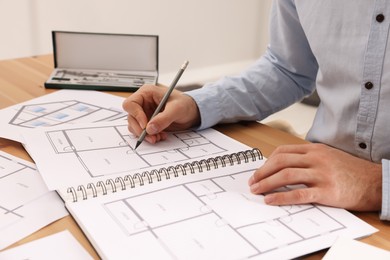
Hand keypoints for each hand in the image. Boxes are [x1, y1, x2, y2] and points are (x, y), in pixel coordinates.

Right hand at [122, 85, 199, 143]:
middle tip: (151, 137)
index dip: (136, 115)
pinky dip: (149, 136)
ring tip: (158, 137)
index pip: (131, 104)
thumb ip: (163, 118)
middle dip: (140, 129)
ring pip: (135, 126)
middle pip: (131, 117)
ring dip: (145, 134)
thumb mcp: (177, 109)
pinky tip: (160, 136)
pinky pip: (142, 131)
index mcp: (147, 93)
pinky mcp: (147, 122)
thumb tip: (150, 128)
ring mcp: (144, 113)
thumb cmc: (185, 104)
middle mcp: (143, 103)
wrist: (192, 112)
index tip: (145, 126)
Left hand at [248, 143, 381, 210]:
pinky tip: (271, 200)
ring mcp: (321, 174)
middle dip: (262, 172)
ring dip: (267, 183)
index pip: (283, 151)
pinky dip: (281, 197)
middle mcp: (316, 159)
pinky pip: (299, 193)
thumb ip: (308, 157)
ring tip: (257, 191)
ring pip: (286, 175)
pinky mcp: (326, 191)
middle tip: (252, 182)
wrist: (375, 182)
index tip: (258, 172)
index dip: (266, 162)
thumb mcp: (328, 155)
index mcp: (314, 149)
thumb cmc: (350, 170)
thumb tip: (283, 165)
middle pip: (281, 162)